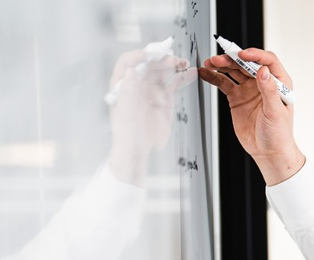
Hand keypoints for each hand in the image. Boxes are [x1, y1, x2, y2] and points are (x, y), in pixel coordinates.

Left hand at [107, 48, 196, 184]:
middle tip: (172, 60)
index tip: (151, 55)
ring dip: (173, 64)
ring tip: (183, 63)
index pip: (129, 62)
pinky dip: (183, 76)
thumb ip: (128, 90)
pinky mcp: (165, 98)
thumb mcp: (125, 112)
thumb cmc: (127, 133)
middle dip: (161, 59)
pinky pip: (175, 82)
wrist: (138, 150)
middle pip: (149, 63)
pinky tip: (190, 72)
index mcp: (123, 84)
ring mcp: (152, 89)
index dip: (139, 56)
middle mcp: (137, 83)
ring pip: (163, 70)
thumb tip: (131, 70)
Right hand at [199, 48, 305, 184]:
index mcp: (279, 83)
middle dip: (232, 59)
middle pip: (247, 64)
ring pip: (234, 71)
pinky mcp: (237, 97)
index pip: (268, 61)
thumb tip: (263, 70)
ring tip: (209, 63)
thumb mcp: (275, 112)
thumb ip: (269, 90)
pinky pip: (224, 83)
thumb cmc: (279, 134)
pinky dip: (214, 77)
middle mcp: (263, 83)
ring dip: (222, 65)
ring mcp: (249, 89)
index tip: (242, 54)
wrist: (268, 151)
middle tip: (219, 59)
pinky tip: (206, 73)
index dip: (255, 55)